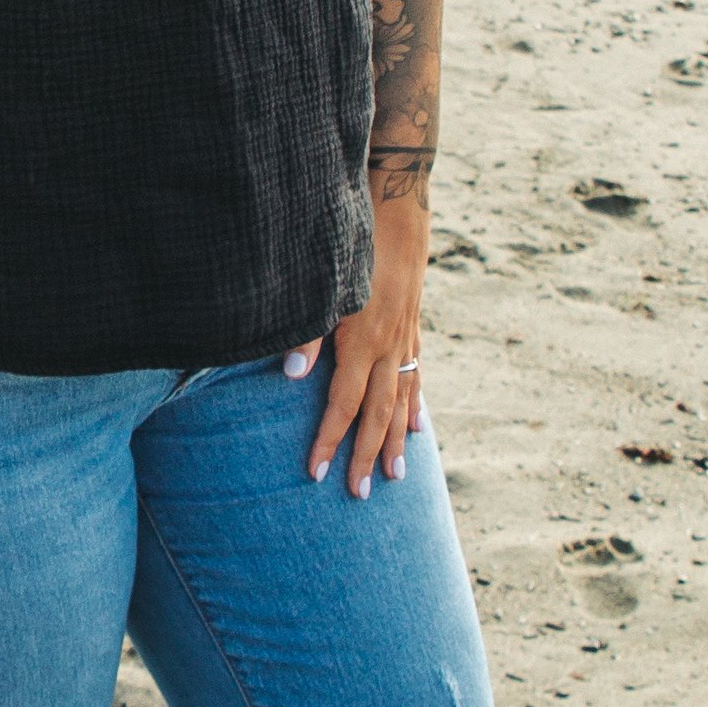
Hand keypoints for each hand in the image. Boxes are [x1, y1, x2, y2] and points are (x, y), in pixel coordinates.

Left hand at [285, 191, 427, 492]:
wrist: (397, 212)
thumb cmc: (352, 247)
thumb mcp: (324, 286)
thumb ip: (304, 333)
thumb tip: (289, 377)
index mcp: (362, 342)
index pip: (343, 405)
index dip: (329, 440)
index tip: (315, 472)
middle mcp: (389, 348)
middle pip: (378, 414)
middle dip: (367, 456)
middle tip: (360, 494)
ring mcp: (406, 340)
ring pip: (403, 401)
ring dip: (397, 441)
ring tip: (396, 477)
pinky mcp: (413, 329)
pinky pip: (417, 378)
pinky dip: (416, 406)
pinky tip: (418, 429)